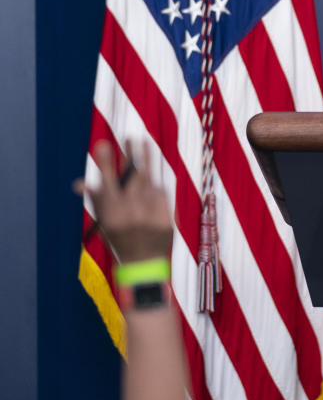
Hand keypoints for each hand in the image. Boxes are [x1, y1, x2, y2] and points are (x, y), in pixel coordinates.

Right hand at [75, 140, 173, 262]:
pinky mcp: (166, 215)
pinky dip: (156, 186)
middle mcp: (131, 211)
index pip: (107, 181)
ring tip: (145, 143)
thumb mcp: (105, 223)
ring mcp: (151, 213)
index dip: (104, 162)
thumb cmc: (120, 240)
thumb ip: (97, 201)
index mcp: (112, 212)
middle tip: (131, 137)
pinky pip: (161, 193)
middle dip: (131, 154)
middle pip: (133, 176)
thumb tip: (79, 183)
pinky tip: (153, 179)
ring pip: (149, 180)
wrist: (143, 263)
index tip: (103, 142)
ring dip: (147, 160)